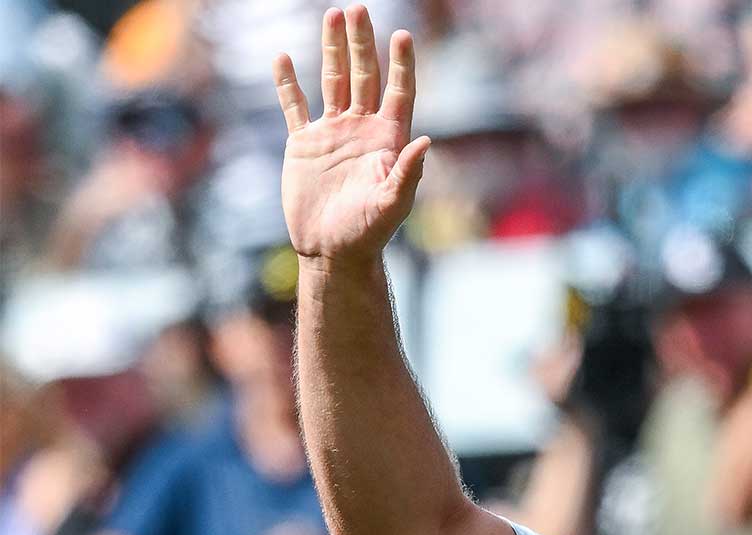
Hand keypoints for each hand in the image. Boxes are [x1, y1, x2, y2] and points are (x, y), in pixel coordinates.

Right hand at [273, 6, 430, 267]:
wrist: (331, 251)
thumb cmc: (368, 233)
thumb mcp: (392, 204)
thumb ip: (408, 173)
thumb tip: (425, 142)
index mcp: (387, 140)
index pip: (397, 92)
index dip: (400, 64)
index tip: (402, 34)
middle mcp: (362, 129)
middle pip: (364, 75)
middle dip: (362, 42)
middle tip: (358, 8)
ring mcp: (332, 133)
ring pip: (333, 81)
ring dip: (332, 49)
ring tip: (332, 15)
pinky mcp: (303, 143)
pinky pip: (294, 105)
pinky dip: (288, 82)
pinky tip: (283, 58)